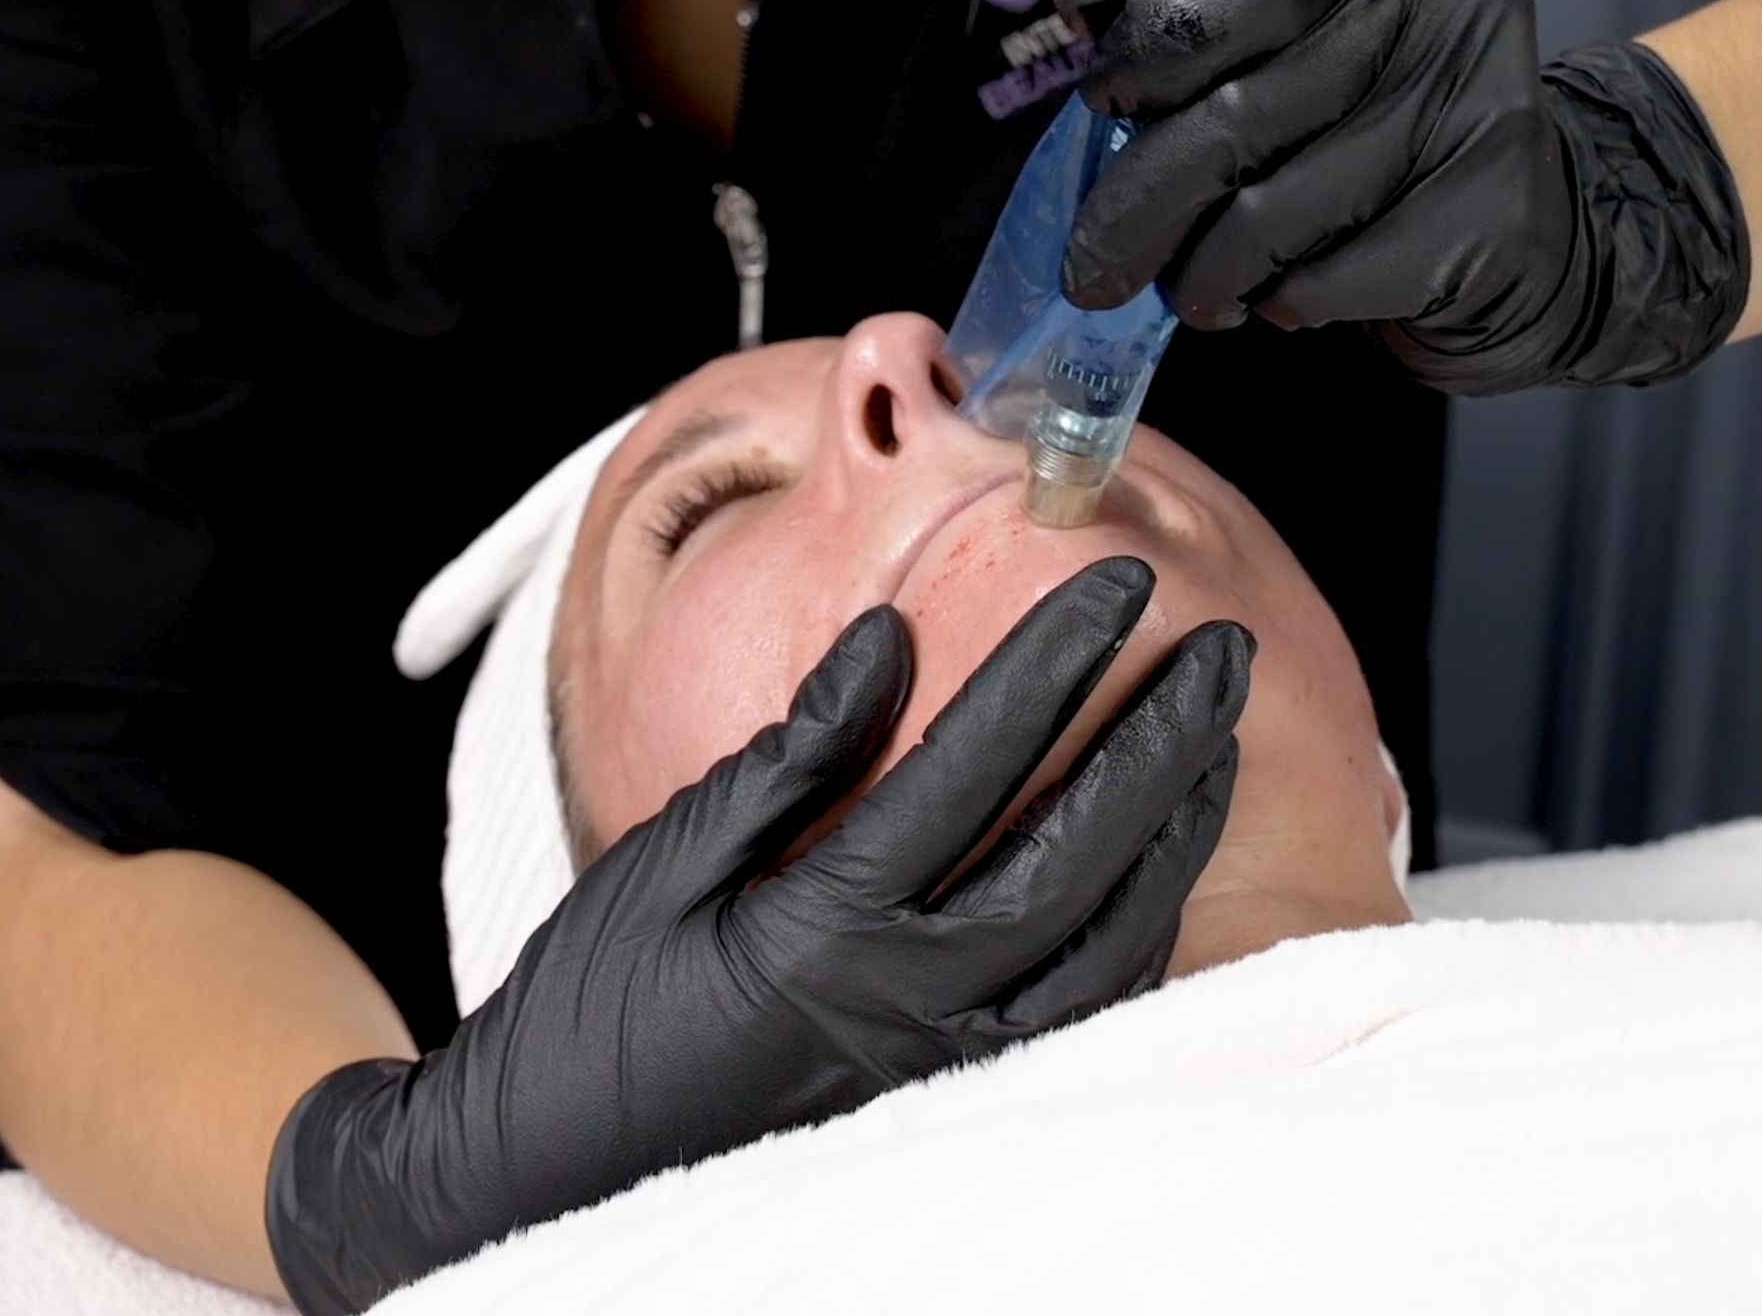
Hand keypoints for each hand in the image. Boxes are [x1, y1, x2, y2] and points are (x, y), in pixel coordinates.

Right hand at [266, 558, 1247, 1313]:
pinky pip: (1081, 1016)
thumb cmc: (585, 1016)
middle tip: (1223, 649)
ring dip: (1174, 835)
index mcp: (822, 931)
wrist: (537, 1178)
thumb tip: (888, 645)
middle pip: (1078, 855)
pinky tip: (1159, 866)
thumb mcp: (663, 862)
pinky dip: (1139, 931)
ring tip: (1215, 741)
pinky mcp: (950, 1108)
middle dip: (1164, 740)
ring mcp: (939, 1070)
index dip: (1053, 661)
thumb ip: (790, 757)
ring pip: (1105, 946)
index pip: (974, 766)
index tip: (1111, 583)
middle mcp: (903, 1007)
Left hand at [1054, 0, 1751, 393]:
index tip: (1105, 107)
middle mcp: (1442, 8)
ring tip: (1191, 290)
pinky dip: (1278, 304)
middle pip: (1238, 117)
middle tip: (1090, 266)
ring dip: (1201, 274)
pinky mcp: (1489, 220)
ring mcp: (1477, 113)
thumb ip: (1191, 2)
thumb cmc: (1372, 127)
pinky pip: (1325, 283)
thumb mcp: (1294, 37)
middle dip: (1139, 206)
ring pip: (1271, 216)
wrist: (1533, 231)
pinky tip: (1279, 300)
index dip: (1151, 48)